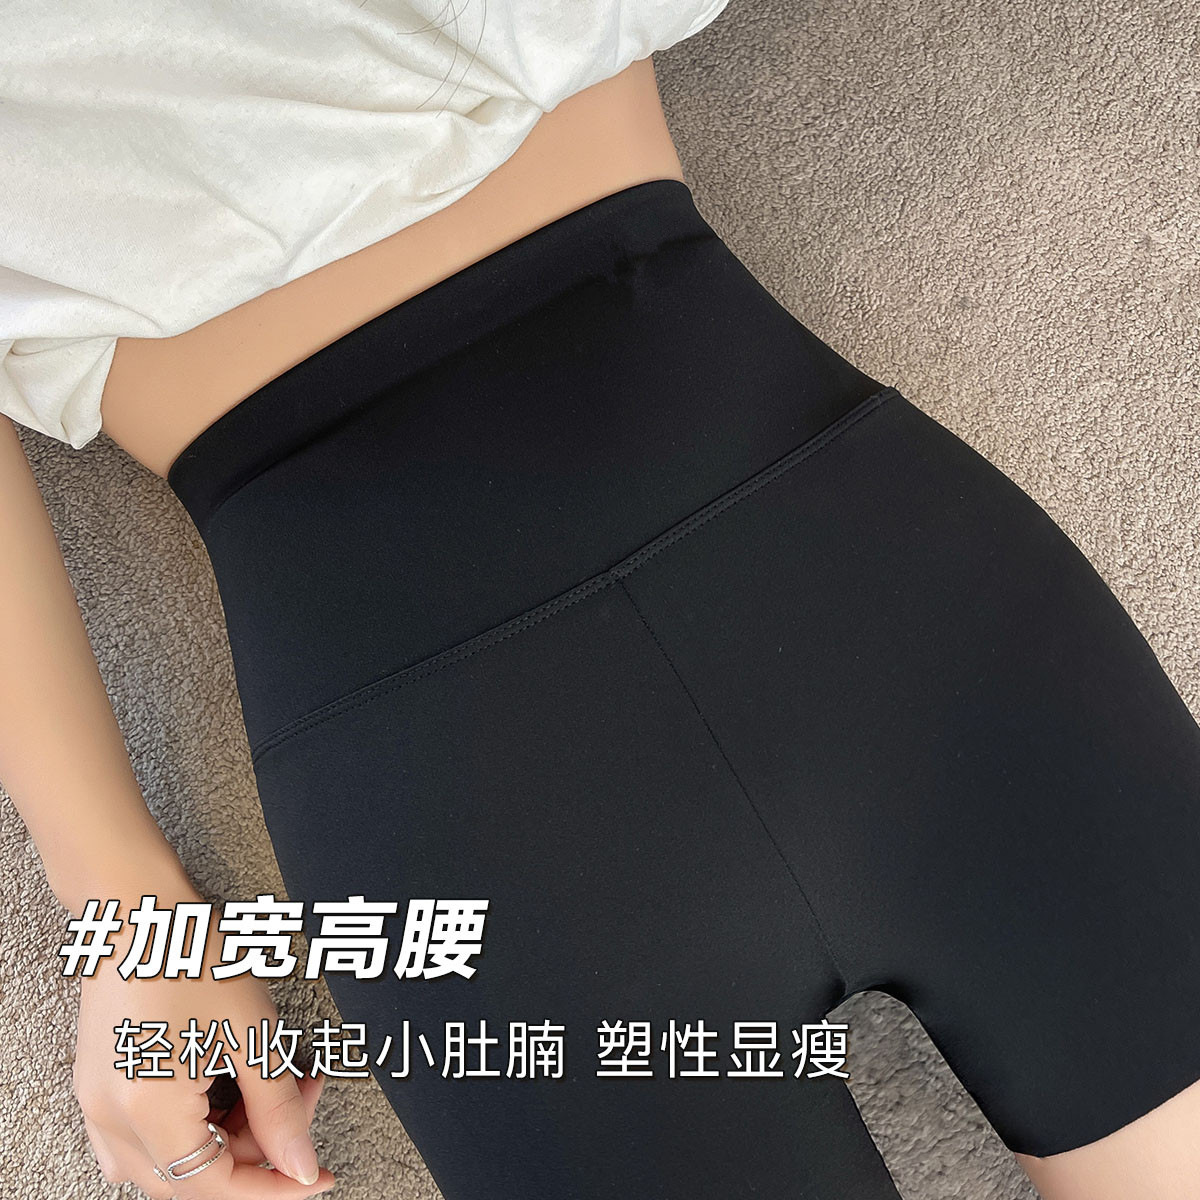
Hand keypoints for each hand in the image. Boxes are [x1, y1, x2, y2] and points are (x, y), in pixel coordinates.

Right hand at [71, 884, 336, 1197]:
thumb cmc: (194, 953)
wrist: (138, 907)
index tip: (317, 1175)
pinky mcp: (98, 1085)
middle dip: (257, 1147)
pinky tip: (229, 1082)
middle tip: (300, 1096)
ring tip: (270, 1078)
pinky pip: (144, 1135)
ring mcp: (96, 1104)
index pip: (214, 1186)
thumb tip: (302, 1167)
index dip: (273, 1186)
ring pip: (170, 1159)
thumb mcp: (252, 1031)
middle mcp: (110, 1120)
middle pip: (192, 1175)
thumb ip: (278, 1108)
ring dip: (227, 1133)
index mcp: (146, 1111)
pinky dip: (193, 1122)